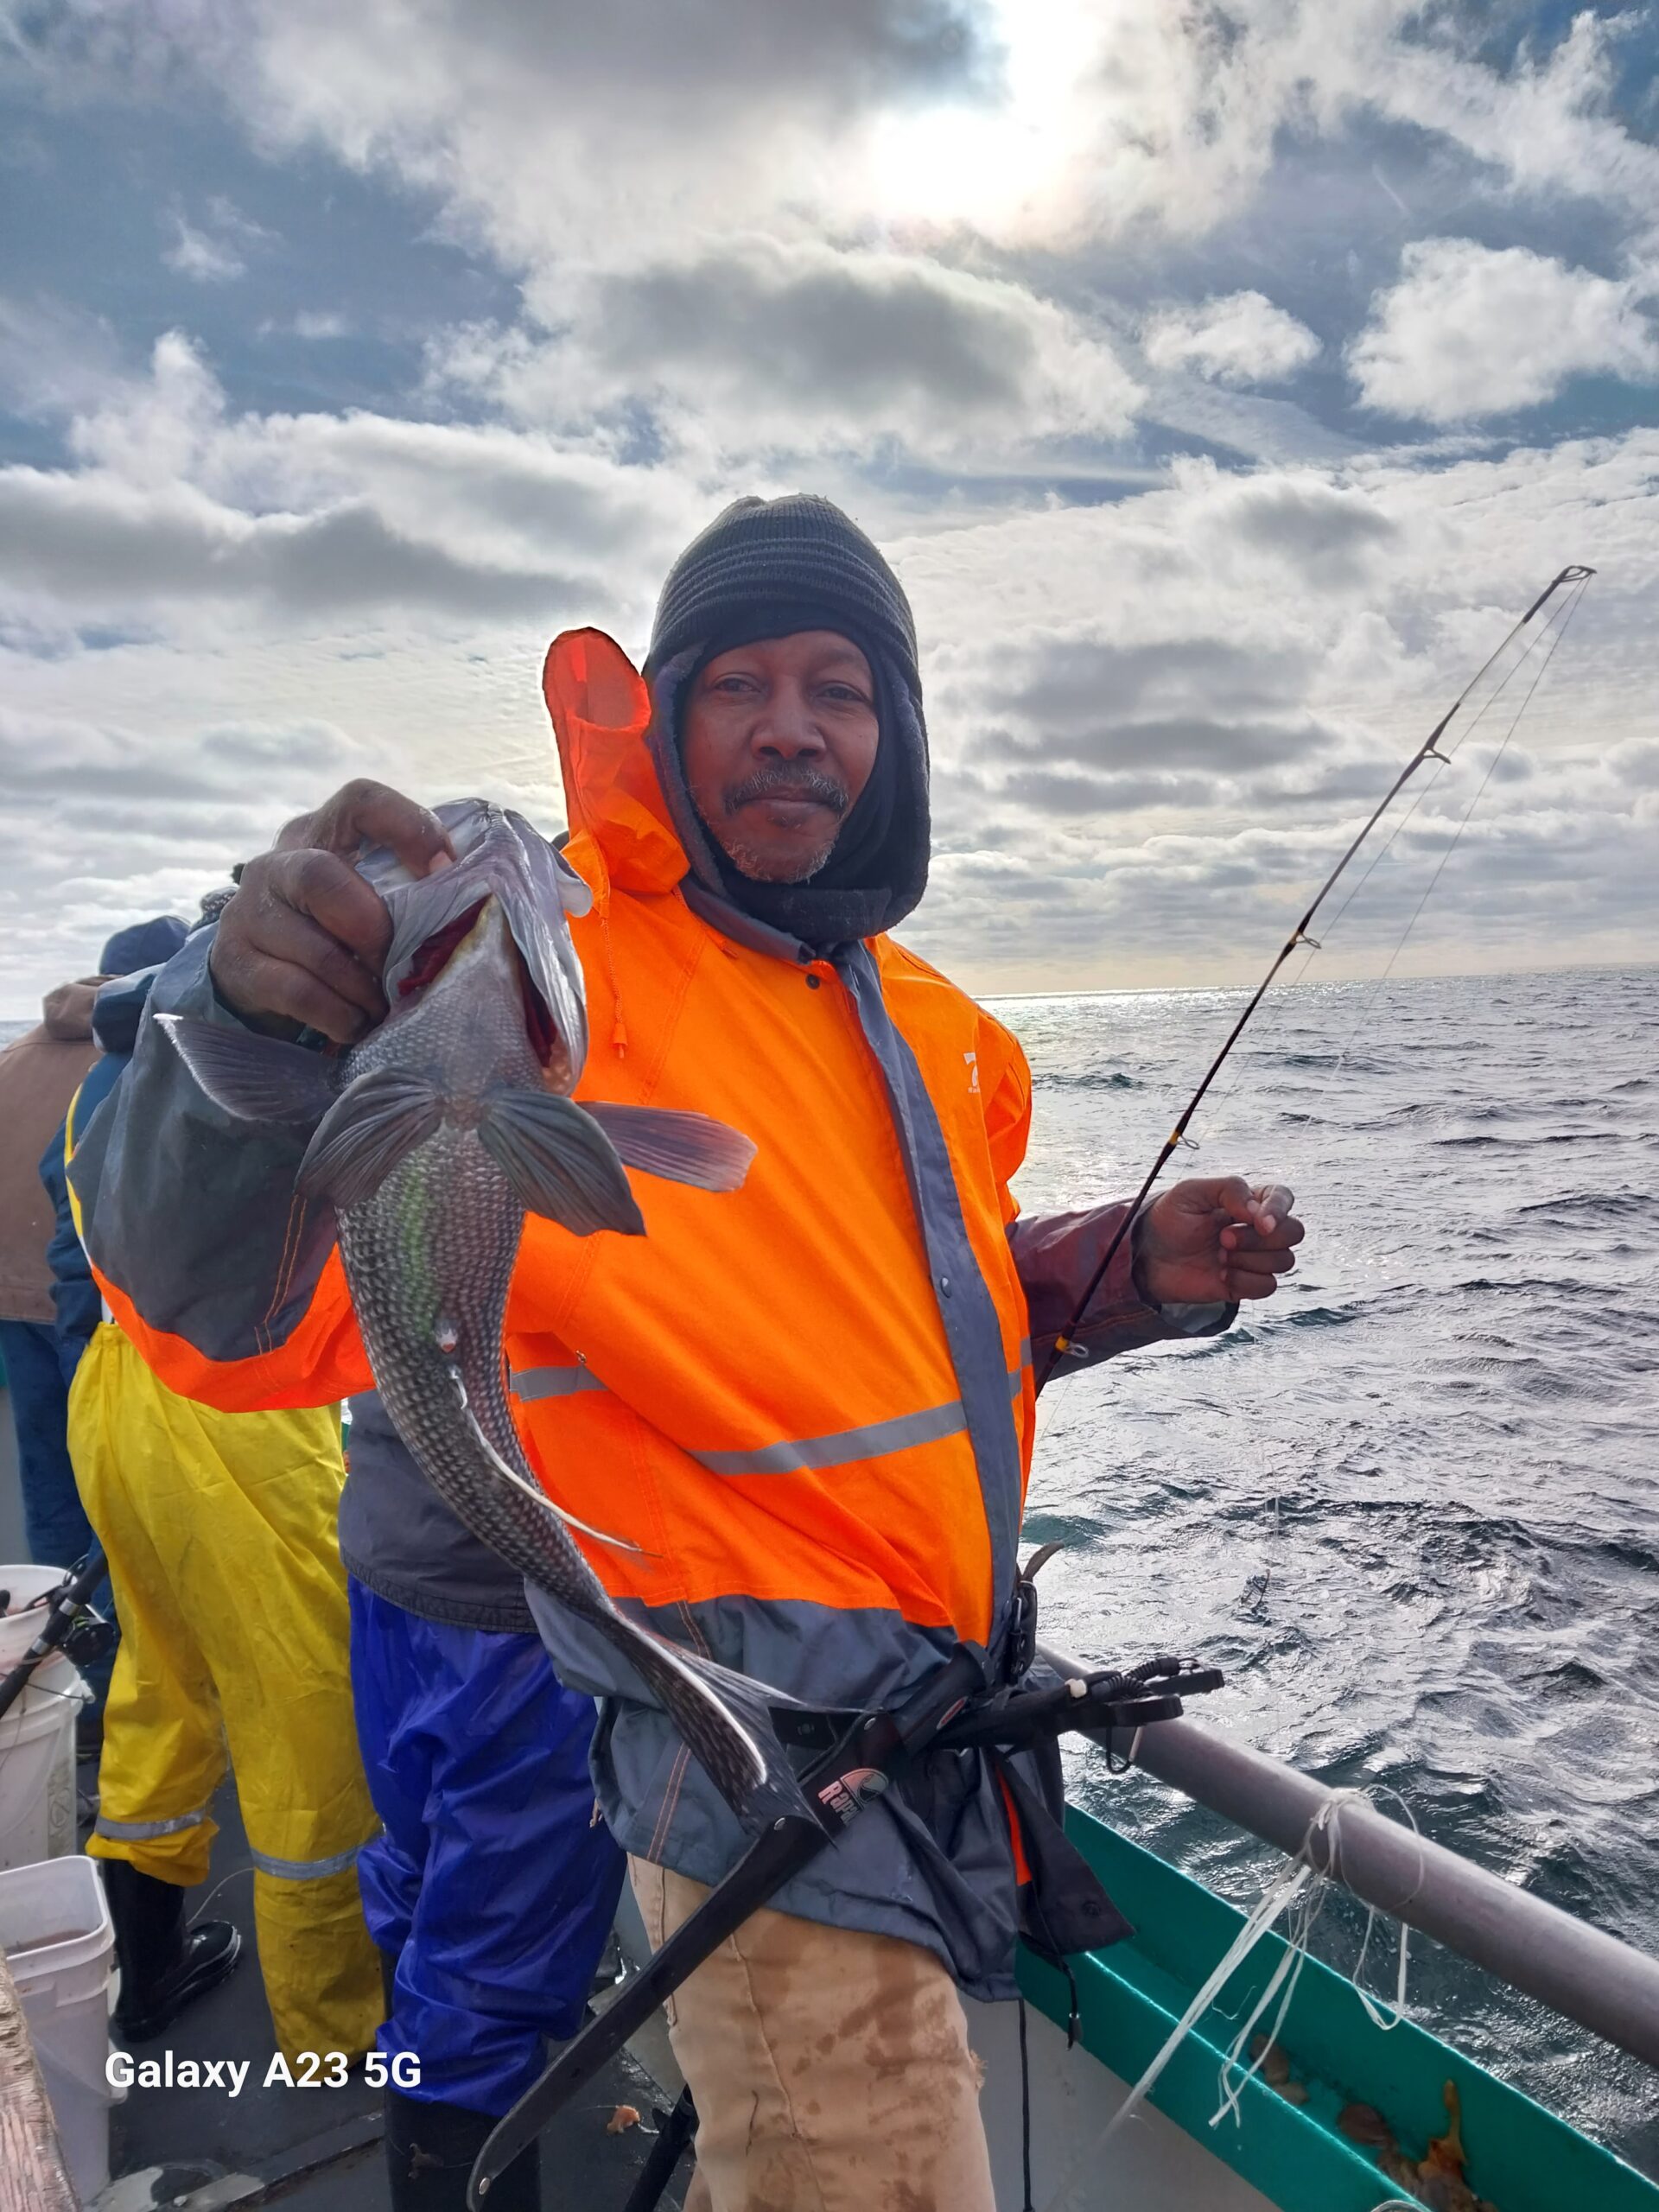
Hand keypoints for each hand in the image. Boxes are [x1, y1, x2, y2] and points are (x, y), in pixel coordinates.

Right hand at [209, 780, 452, 1043]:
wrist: (261, 981)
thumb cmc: (339, 934)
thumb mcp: (372, 900)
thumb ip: (417, 891)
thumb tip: (499, 905)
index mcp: (323, 835)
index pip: (360, 800)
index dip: (407, 827)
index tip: (445, 870)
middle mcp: (278, 863)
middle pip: (321, 876)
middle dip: (372, 928)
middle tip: (398, 962)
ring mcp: (250, 913)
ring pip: (312, 945)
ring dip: (361, 985)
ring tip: (383, 1007)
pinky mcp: (236, 964)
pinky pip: (296, 991)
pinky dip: (338, 1014)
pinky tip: (356, 1024)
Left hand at [1135, 1177, 1302, 1307]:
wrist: (1149, 1256)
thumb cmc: (1171, 1219)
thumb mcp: (1191, 1192)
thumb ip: (1228, 1190)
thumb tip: (1258, 1211)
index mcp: (1250, 1200)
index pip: (1284, 1198)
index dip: (1279, 1211)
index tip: (1260, 1224)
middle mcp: (1259, 1229)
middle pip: (1293, 1232)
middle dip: (1259, 1239)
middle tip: (1223, 1239)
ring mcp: (1256, 1257)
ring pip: (1284, 1261)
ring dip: (1249, 1260)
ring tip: (1218, 1256)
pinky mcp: (1248, 1283)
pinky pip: (1268, 1286)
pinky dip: (1244, 1282)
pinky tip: (1220, 1275)